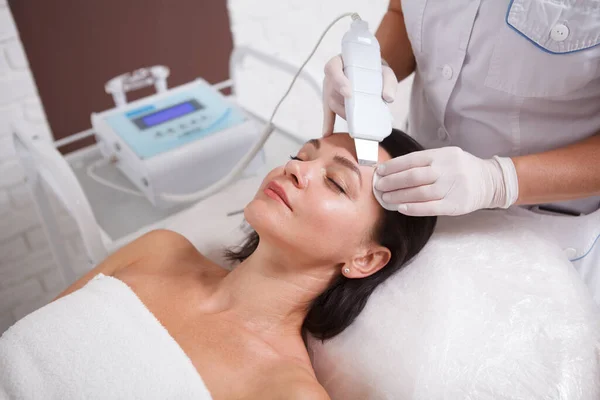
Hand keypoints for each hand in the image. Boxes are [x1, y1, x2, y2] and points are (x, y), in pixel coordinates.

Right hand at [322, 55, 397, 135]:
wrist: (371, 72)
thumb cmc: (375, 69)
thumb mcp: (384, 70)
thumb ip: (389, 81)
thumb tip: (388, 98)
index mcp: (340, 62)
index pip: (333, 69)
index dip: (339, 81)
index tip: (348, 93)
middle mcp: (331, 76)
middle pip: (332, 91)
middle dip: (345, 104)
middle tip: (358, 114)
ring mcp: (329, 89)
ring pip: (332, 103)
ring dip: (344, 114)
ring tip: (358, 124)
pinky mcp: (331, 101)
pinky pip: (328, 112)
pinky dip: (328, 123)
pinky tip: (327, 134)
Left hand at [374, 147, 518, 215]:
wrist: (490, 181)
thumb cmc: (461, 169)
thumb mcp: (446, 157)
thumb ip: (424, 162)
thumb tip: (393, 170)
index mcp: (442, 155)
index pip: (411, 160)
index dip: (392, 167)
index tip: (379, 172)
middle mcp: (447, 169)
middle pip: (413, 177)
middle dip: (391, 182)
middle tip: (379, 187)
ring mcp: (452, 187)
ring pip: (419, 193)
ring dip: (398, 197)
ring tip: (386, 199)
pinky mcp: (456, 204)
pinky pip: (431, 207)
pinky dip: (414, 208)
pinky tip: (401, 208)